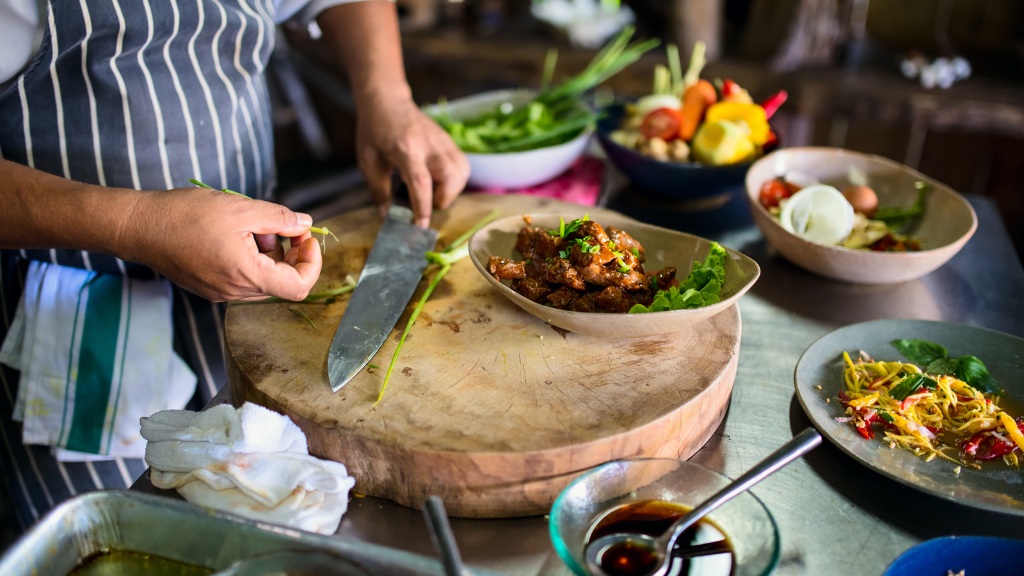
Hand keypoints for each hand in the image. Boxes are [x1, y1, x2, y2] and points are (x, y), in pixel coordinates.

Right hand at [119, 187, 322, 301]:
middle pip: (282, 282)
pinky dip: (250, 257)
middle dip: (290, 252)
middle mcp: (235, 292)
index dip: (312, 263)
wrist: (138, 226)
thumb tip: (306, 224)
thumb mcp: (240, 209)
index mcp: (246, 275)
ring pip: (263, 278)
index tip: (306, 237)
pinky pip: (243, 277)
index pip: (298, 286)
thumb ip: (279, 218)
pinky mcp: (209, 287)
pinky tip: (234, 234)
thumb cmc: (185, 215)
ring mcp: (220, 292)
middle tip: (279, 223)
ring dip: (269, 253)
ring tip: (250, 225)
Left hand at [355, 94, 468, 227]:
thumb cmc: (375, 132)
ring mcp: (443, 141)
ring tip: (434, 191)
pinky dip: (456, 180)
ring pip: (462, 172)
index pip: (420, 181)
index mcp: (405, 149)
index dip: (423, 207)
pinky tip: (440, 180)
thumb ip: (379, 191)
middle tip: (428, 201)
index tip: (420, 226)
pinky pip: (463, 166)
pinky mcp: (450, 141)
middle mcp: (429, 144)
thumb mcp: (368, 162)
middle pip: (451, 176)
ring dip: (452, 190)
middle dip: (444, 198)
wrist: (387, 102)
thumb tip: (388, 216)